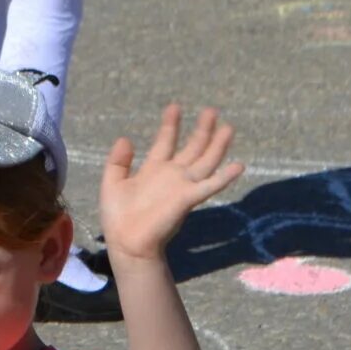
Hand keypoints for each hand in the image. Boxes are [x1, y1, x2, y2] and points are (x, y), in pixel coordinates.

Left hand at [97, 104, 246, 261]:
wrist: (126, 242)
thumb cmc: (118, 217)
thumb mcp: (112, 183)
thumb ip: (118, 161)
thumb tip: (125, 138)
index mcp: (153, 169)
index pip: (165, 142)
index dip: (170, 125)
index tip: (175, 107)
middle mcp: (172, 175)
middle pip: (192, 148)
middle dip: (202, 130)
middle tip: (211, 110)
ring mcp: (182, 186)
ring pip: (205, 161)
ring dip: (217, 145)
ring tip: (227, 127)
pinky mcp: (188, 199)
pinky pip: (209, 186)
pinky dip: (224, 177)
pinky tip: (238, 165)